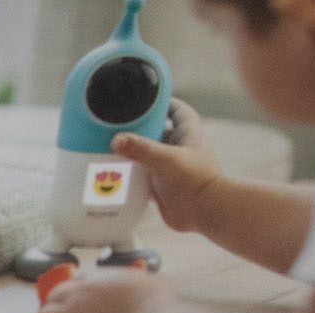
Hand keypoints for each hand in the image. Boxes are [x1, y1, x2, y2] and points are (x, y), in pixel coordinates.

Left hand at [32, 264, 159, 312]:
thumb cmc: (157, 306)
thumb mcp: (147, 281)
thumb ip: (134, 279)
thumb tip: (139, 282)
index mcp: (96, 278)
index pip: (74, 280)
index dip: (73, 291)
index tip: (76, 300)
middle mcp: (77, 295)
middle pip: (52, 297)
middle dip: (55, 306)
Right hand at [115, 101, 221, 236]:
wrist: (204, 212)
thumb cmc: (197, 181)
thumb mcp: (167, 160)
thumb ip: (142, 149)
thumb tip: (117, 140)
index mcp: (187, 133)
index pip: (176, 109)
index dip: (163, 101)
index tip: (145, 98)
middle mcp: (178, 148)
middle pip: (156, 131)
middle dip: (139, 128)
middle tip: (118, 124)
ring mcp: (169, 166)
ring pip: (146, 154)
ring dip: (131, 153)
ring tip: (110, 149)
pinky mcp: (161, 185)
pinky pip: (141, 176)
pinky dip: (129, 175)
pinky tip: (114, 175)